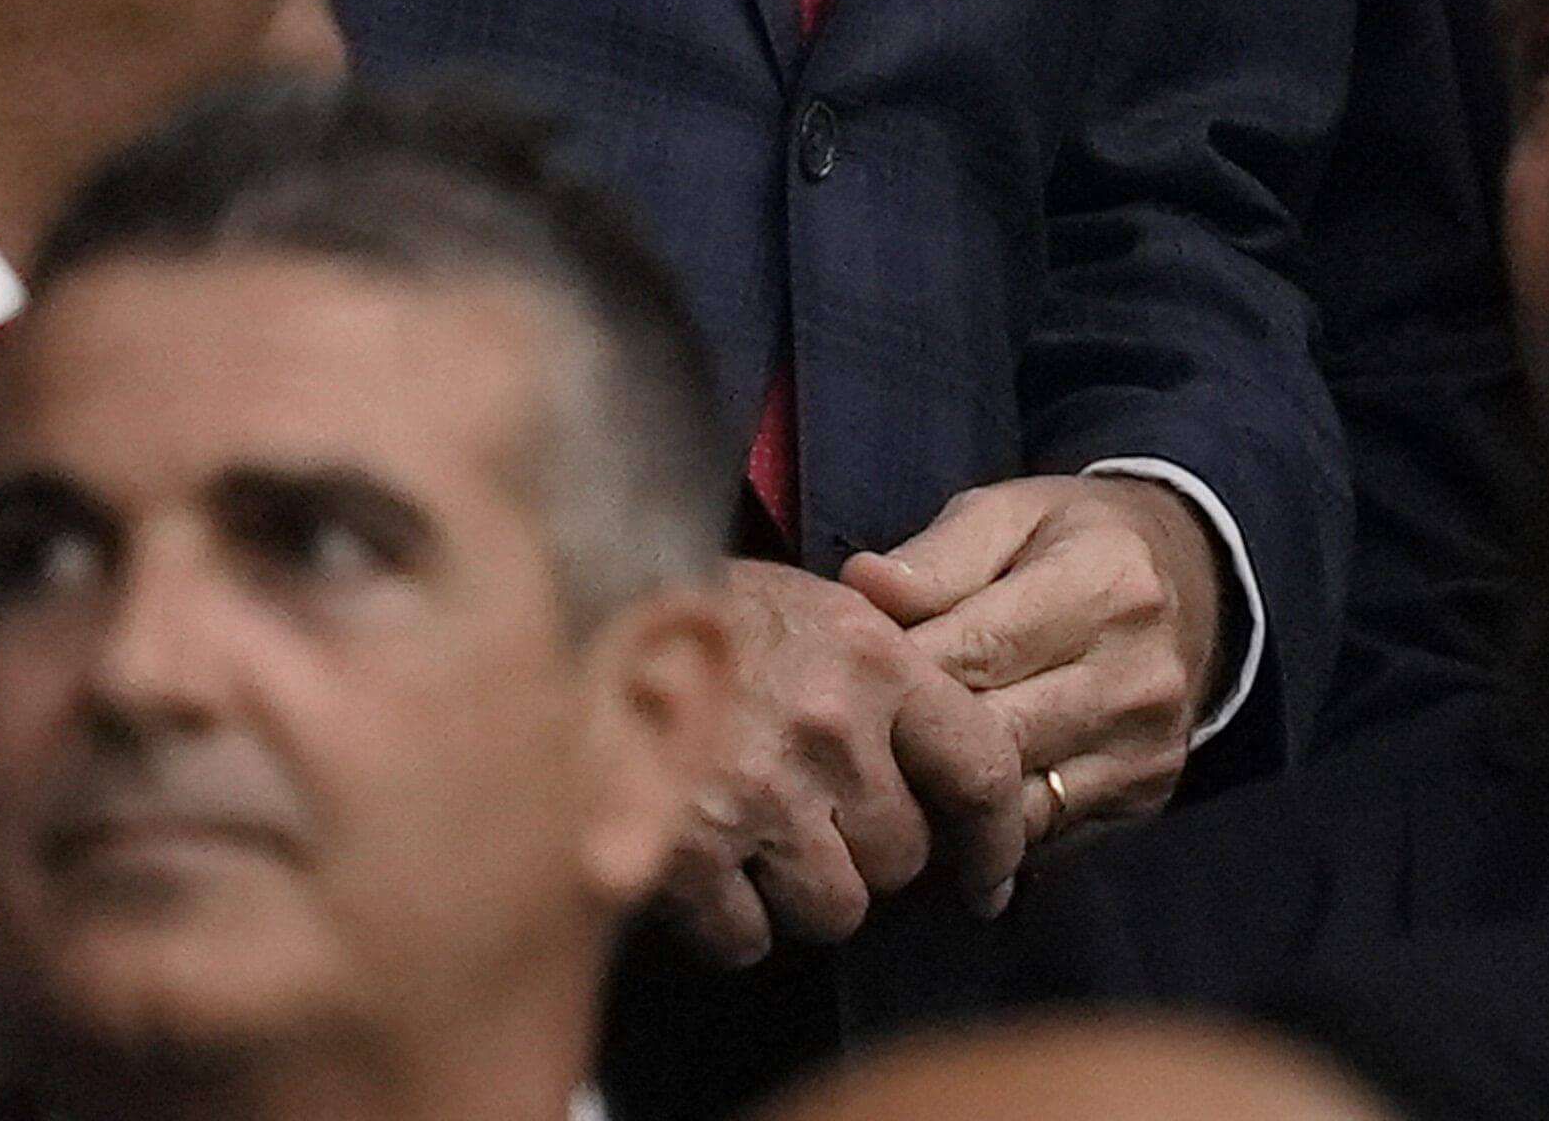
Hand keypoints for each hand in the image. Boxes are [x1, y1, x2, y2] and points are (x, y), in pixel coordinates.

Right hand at [651, 558, 1012, 966]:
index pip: (983, 769)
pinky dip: (727, 921)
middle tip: (805, 817)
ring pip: (835, 910)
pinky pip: (749, 940)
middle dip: (861, 854)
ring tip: (748, 837)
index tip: (987, 878)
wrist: (552, 611)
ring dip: (797, 895)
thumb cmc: (684, 610)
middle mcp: (828, 727)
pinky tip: (700, 863)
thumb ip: (877, 677)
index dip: (995, 839)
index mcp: (870, 654)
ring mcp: (758, 793)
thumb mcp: (804, 607)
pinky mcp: (686, 851)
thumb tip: (940, 773)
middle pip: (901, 857)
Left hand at [849, 474, 1225, 869]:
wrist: (1195, 583)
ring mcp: (1148, 747)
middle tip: (842, 748)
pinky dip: (983, 834)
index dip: (895, 676)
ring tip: (878, 787)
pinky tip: (938, 815)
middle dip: (907, 745)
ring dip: (939, 804)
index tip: (836, 683)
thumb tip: (860, 588)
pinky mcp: (1145, 796)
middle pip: (992, 738)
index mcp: (1105, 583)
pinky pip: (1043, 835)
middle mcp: (1138, 674)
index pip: (975, 650)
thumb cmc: (1072, 542)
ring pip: (1013, 807)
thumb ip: (936, 555)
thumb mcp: (1010, 513)